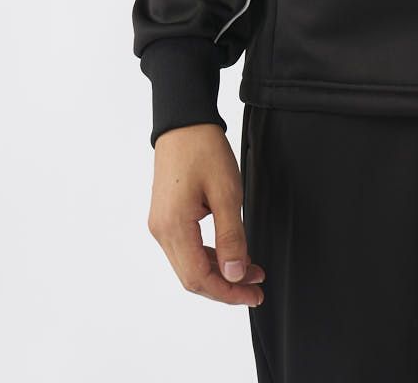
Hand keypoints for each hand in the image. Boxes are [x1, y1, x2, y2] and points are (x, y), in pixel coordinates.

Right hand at [148, 123, 264, 305]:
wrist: (185, 123)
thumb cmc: (204, 150)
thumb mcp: (227, 193)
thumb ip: (231, 236)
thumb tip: (235, 274)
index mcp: (173, 227)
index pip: (198, 278)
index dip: (227, 292)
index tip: (253, 294)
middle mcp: (161, 231)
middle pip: (191, 277)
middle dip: (225, 286)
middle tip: (256, 287)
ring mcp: (161, 224)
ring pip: (188, 265)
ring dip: (219, 272)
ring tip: (250, 271)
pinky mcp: (166, 217)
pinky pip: (186, 248)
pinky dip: (208, 256)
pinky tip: (230, 254)